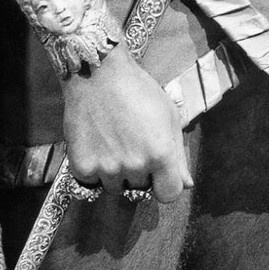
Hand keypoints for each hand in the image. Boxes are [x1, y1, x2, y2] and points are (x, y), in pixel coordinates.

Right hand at [62, 47, 190, 202]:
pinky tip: (97, 145)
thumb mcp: (169, 117)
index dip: (166, 184)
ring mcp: (106, 168)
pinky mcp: (82, 166)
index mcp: (161, 154)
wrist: (98, 75)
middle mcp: (135, 166)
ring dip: (116, 174)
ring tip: (113, 143)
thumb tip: (186, 185)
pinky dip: (93, 170)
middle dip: (140, 174)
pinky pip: (91, 183)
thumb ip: (178, 155)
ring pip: (115, 188)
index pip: (169, 195)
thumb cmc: (139, 92)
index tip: (159, 173)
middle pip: (141, 190)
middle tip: (132, 146)